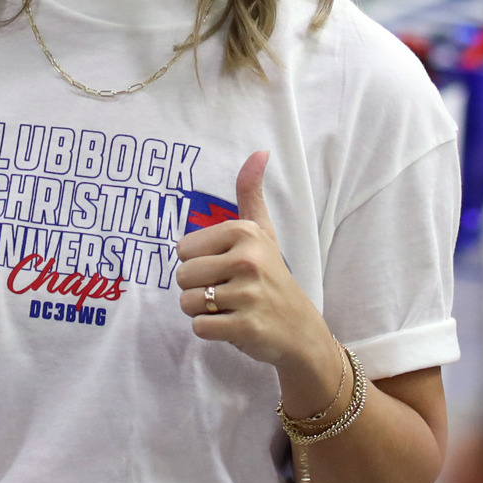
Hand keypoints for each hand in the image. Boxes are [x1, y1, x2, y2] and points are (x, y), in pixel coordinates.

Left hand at [176, 151, 336, 372]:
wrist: (300, 329)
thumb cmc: (272, 276)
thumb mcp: (263, 232)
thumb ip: (251, 193)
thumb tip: (259, 151)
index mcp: (245, 232)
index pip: (183, 249)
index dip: (199, 262)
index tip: (226, 268)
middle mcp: (247, 259)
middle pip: (182, 275)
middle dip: (198, 288)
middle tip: (227, 291)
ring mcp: (248, 295)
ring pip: (187, 302)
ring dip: (202, 311)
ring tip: (229, 308)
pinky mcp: (246, 326)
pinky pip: (199, 327)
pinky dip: (210, 331)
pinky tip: (233, 325)